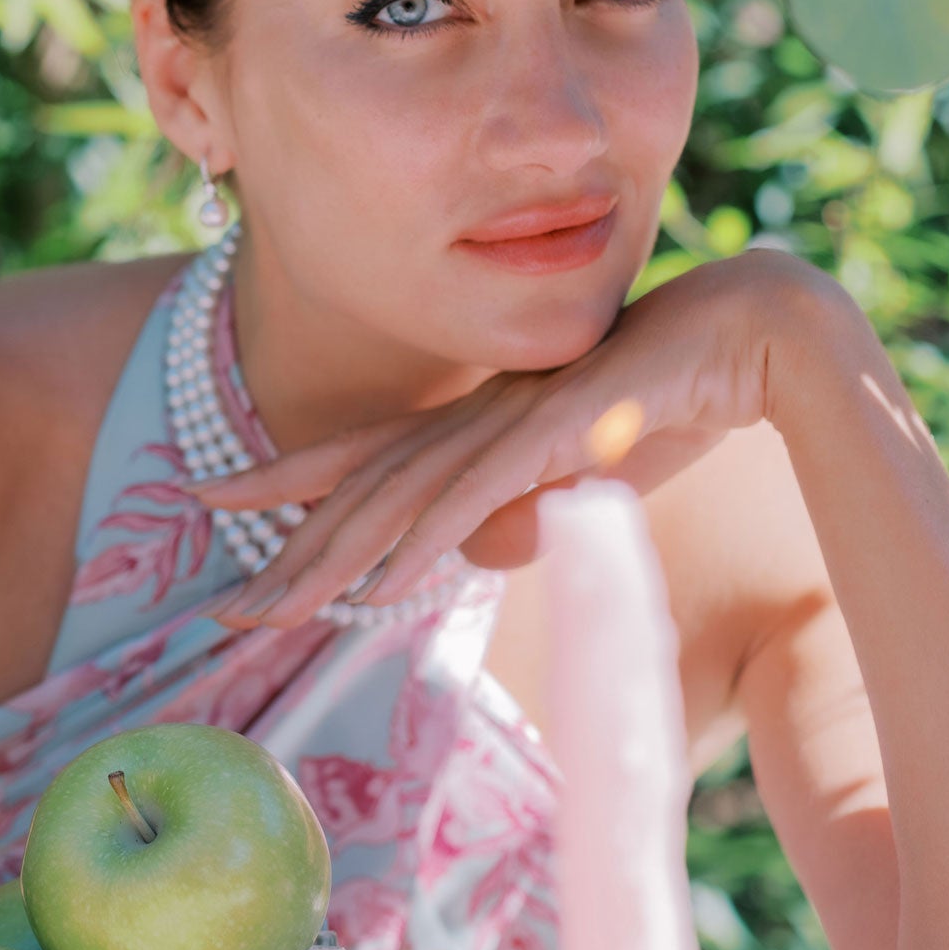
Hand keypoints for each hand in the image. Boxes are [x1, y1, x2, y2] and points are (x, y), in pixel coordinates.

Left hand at [199, 248, 816, 625]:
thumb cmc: (661, 402)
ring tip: (264, 614)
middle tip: (217, 613)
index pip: (353, 458)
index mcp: (466, 425)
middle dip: (281, 556)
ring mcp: (506, 422)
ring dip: (325, 562)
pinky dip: (421, 544)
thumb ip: (520, 514)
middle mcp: (468, 419)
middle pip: (355, 495)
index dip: (275, 479)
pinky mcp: (555, 431)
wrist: (745, 335)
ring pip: (395, 500)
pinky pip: (473, 496)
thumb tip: (472, 558)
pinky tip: (378, 590)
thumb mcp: (575, 479)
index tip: (203, 496)